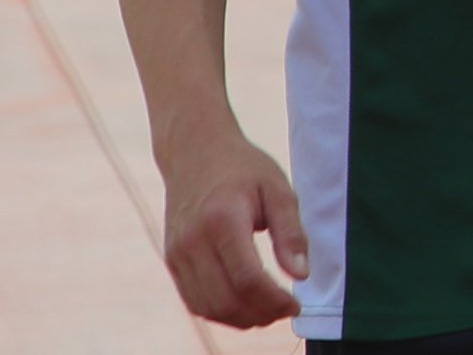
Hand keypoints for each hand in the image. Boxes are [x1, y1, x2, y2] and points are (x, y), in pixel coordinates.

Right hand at [158, 121, 306, 326]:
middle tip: (286, 311)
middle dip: (260, 315)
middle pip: (226, 300)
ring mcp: (177, 254)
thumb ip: (290, 232)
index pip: (247, 278)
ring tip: (269, 312)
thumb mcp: (278, 189)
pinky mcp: (171, 260)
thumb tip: (301, 275)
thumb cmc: (243, 168)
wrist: (194, 152)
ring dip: (240, 319)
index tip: (296, 305)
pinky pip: (193, 300)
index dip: (274, 300)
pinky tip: (244, 305)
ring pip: (207, 307)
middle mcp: (193, 242)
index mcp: (223, 220)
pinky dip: (220, 311)